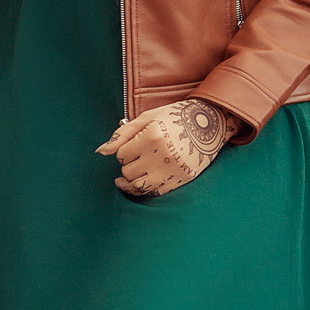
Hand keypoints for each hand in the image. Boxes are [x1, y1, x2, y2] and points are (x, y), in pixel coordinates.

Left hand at [96, 98, 237, 196]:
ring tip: (125, 180)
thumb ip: (121, 135)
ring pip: (140, 186)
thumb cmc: (173, 117)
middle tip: (133, 160)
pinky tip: (143, 182)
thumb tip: (101, 152)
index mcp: (152, 135)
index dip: (122, 152)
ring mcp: (174, 168)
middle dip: (126, 167)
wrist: (208, 123)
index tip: (130, 148)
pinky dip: (146, 190)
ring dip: (130, 183)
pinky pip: (157, 191)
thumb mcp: (146, 118)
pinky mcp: (183, 178)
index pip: (122, 155)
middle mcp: (163, 154)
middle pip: (129, 171)